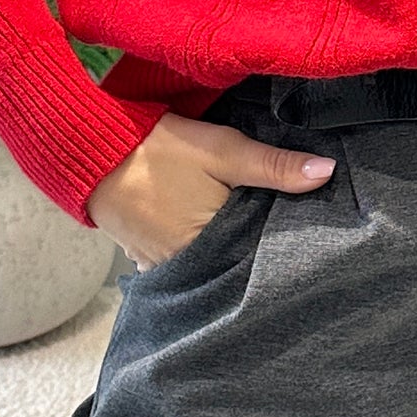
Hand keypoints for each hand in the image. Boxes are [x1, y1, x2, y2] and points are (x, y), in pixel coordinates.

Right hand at [84, 110, 334, 269]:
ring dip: (226, 248)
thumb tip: (327, 173)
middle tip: (281, 222)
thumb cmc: (158, 149)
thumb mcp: (222, 149)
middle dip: (255, 245)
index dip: (283, 237)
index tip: (307, 225)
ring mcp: (161, 266)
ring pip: (209, 263)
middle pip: (235, 262)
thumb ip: (274, 166)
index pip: (261, 253)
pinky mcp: (145, 257)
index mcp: (210, 246)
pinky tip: (209, 231)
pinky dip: (198, 249)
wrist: (90, 149)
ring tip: (250, 226)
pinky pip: (182, 262)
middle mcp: (185, 267)